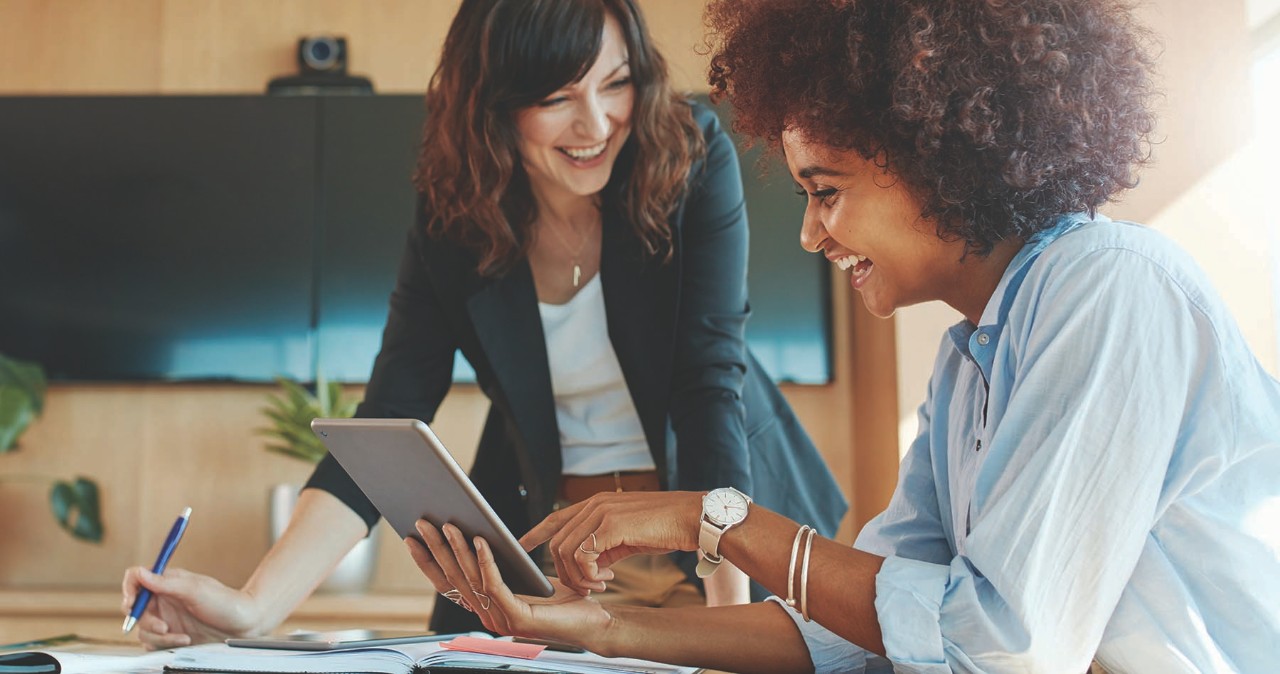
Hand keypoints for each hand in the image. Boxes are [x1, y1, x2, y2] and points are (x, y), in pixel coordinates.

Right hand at [121, 566, 263, 649]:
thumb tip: (140, 573)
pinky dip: (164, 645)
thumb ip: (165, 583)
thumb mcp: (195, 590)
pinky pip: (153, 644)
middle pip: (134, 609)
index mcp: (167, 582)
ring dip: (159, 636)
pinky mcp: (170, 636)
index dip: (129, 589)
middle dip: (146, 620)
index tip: (132, 603)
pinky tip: (184, 641)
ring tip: (182, 637)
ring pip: (143, 630)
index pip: (136, 580)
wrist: (244, 625)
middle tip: (163, 627)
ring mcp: (166, 618)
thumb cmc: (225, 603)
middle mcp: (163, 599)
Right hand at [405, 521, 609, 645]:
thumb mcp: (525, 576)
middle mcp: (488, 616)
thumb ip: (501, 565)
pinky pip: (495, 585)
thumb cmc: (563, 598)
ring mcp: (500, 620)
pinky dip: (485, 561)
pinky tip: (481, 540)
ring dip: (457, 550)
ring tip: (448, 524)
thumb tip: (476, 533)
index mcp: (486, 607)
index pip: (448, 584)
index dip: (428, 562)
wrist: (594, 621)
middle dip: (435, 548)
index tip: (412, 538)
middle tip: (422, 522)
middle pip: (454, 579)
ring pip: (471, 579)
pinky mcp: (518, 618)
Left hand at [519, 491, 703, 595]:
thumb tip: (590, 564)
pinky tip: (607, 578)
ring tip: (599, 584)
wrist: (693, 518)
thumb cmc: (666, 527)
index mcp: (598, 503)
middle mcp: (595, 504)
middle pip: (557, 541)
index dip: (536, 533)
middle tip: (588, 586)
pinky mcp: (611, 525)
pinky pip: (583, 556)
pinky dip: (589, 574)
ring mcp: (602, 512)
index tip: (521, 546)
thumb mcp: (628, 535)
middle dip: (565, 571)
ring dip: (578, 576)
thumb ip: (605, 544)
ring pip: (566, 551)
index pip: (556, 517)